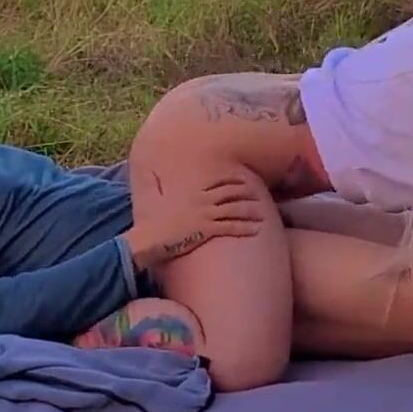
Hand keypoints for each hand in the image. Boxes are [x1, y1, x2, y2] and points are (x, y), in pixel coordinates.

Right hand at [123, 174, 264, 269]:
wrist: (148, 238)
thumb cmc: (150, 222)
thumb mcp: (155, 198)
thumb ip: (159, 185)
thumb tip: (152, 173)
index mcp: (192, 192)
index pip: (219, 182)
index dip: (235, 180)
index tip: (246, 180)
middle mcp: (202, 201)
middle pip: (231, 193)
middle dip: (248, 193)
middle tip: (261, 195)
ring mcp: (205, 215)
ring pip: (235, 209)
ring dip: (252, 210)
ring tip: (264, 212)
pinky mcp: (207, 231)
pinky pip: (231, 227)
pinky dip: (246, 226)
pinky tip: (257, 229)